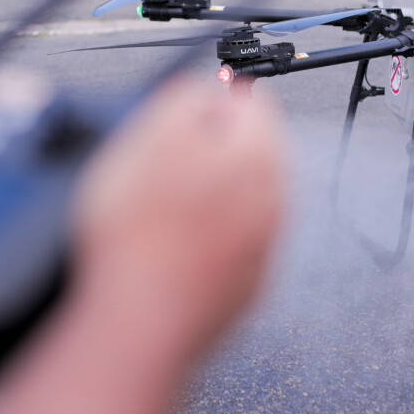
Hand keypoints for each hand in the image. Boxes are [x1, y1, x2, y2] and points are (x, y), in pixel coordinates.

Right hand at [70, 78, 284, 361]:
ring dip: (205, 197)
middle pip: (247, 153)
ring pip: (238, 201)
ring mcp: (264, 248)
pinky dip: (204, 242)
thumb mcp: (146, 139)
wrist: (138, 324)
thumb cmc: (138, 237)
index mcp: (259, 155)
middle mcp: (276, 201)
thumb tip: (206, 89)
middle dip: (208, 151)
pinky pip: (227, 246)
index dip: (209, 99)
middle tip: (157, 168)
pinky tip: (167, 249)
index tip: (178, 115)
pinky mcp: (247, 286)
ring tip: (156, 214)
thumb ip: (186, 99)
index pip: (252, 100)